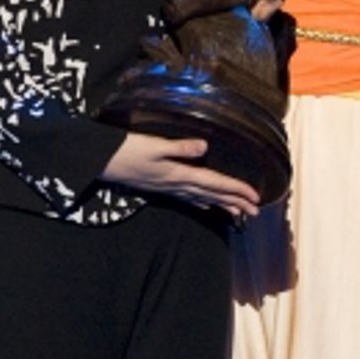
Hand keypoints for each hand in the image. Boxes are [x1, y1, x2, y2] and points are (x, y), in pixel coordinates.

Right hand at [100, 132, 259, 218]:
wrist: (103, 162)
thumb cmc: (127, 150)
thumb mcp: (154, 146)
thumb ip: (180, 147)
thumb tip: (205, 147)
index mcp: (179, 174)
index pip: (214, 182)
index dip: (236, 189)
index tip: (255, 196)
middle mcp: (176, 184)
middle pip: (212, 194)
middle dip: (235, 202)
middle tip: (256, 211)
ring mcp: (168, 187)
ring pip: (202, 198)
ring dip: (221, 204)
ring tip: (239, 212)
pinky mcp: (161, 186)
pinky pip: (188, 197)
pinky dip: (201, 201)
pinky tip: (206, 205)